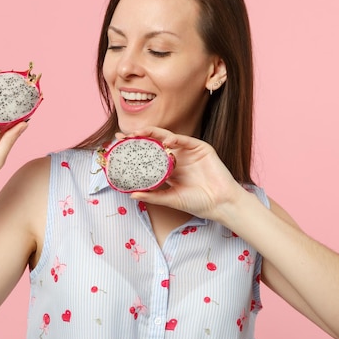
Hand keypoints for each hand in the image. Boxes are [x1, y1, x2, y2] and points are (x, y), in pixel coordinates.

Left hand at [122, 127, 244, 222]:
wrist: (220, 204)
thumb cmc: (198, 203)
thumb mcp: (171, 199)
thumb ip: (153, 196)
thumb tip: (131, 194)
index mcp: (169, 169)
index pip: (148, 156)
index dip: (134, 150)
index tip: (118, 146)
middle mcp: (177, 158)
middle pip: (155, 144)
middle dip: (139, 138)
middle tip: (124, 136)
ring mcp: (188, 152)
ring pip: (168, 138)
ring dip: (153, 134)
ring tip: (139, 134)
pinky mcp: (201, 148)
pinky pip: (186, 140)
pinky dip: (176, 139)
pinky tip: (166, 142)